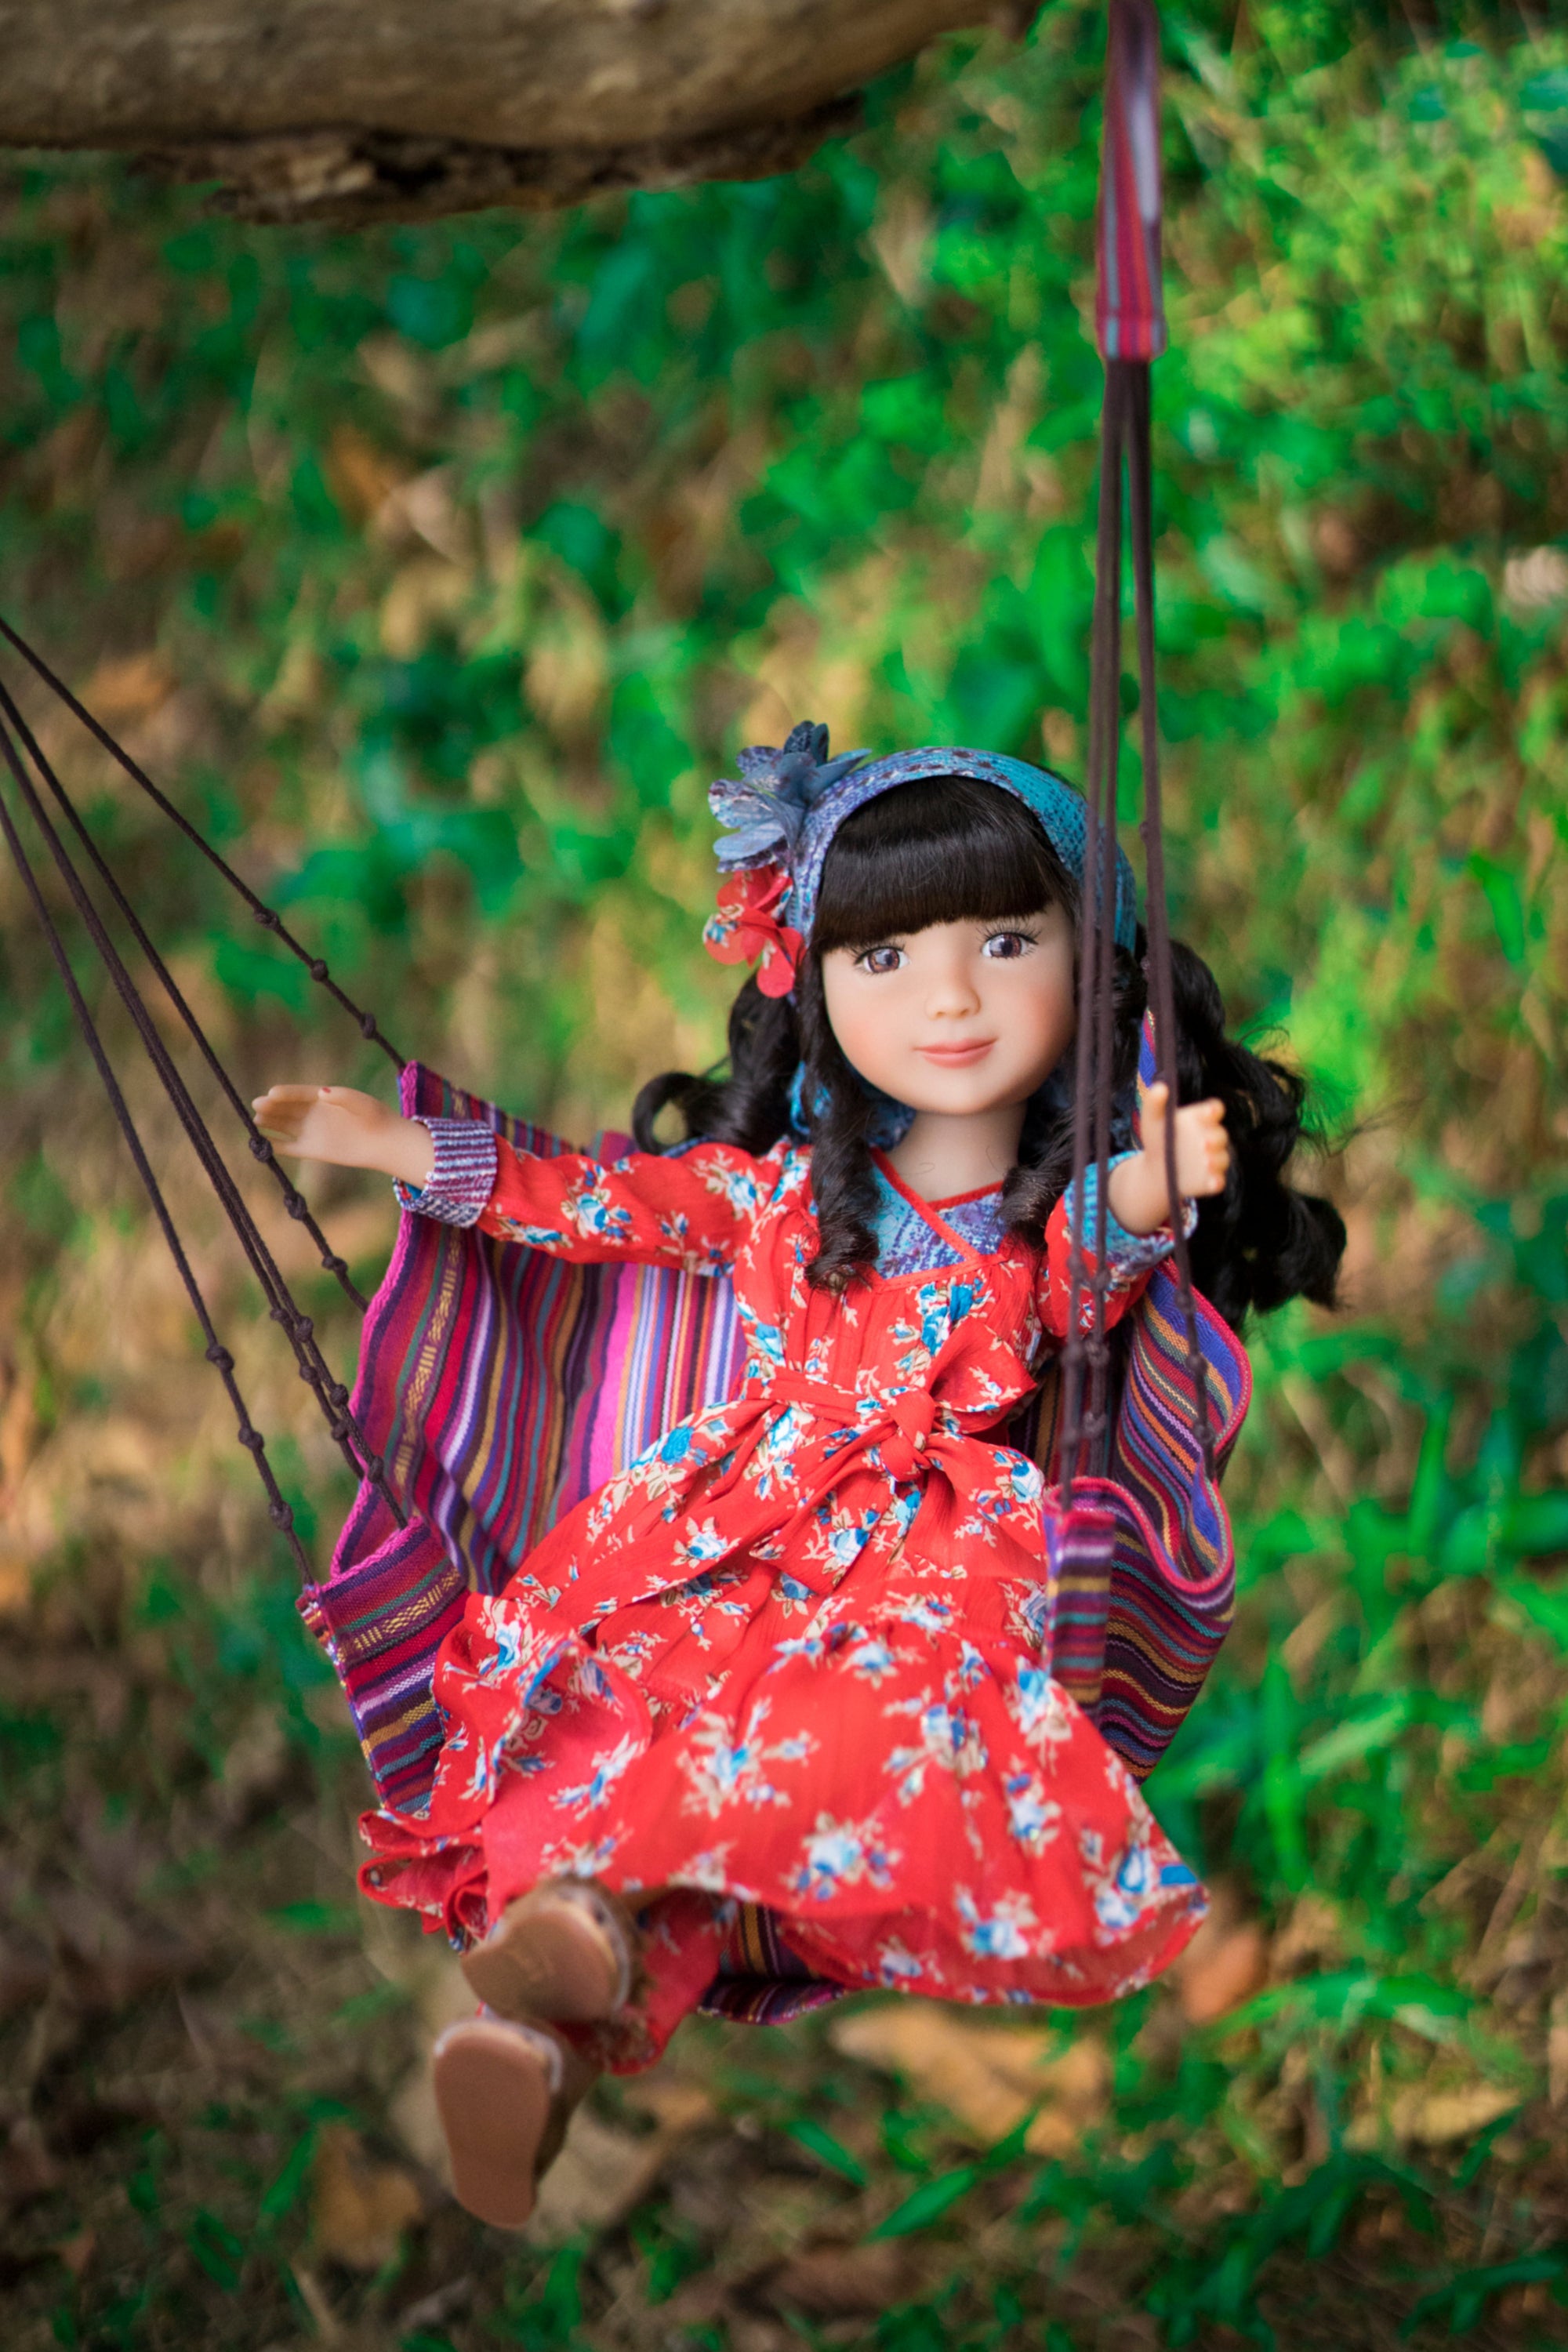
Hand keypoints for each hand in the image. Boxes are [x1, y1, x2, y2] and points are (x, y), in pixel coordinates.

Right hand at [251, 1084, 433, 1185]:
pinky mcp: (311, 1150)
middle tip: (257, 1105)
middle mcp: (312, 1113)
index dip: (285, 1093)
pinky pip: (288, 1147)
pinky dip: (275, 1145)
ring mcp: (310, 1131)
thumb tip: (320, 1092)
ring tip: (255, 1120)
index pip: (298, 1093)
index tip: (271, 1093)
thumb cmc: (375, 1117)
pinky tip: (261, 1142)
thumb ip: (341, 1096)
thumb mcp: (361, 1103)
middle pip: (286, 1109)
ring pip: (283, 1126)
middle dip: (271, 1107)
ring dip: (269, 1123)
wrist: (385, 1142)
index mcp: (322, 1097)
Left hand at [1106, 1084, 1229, 1236]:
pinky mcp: (1210, 1180)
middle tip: (1204, 1141)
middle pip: (1220, 1135)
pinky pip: (1218, 1181)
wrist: (1155, 1171)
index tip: (1208, 1112)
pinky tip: (1212, 1183)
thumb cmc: (1157, 1139)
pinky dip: (1217, 1182)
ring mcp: (1213, 1159)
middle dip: (1215, 1138)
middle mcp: (1211, 1138)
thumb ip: (1154, 1102)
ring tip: (1205, 1161)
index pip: (1214, 1110)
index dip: (1213, 1110)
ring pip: (1222, 1158)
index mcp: (1201, 1119)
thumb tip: (1160, 1086)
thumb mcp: (1152, 1120)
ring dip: (1217, 1160)